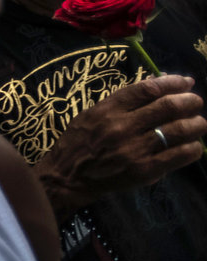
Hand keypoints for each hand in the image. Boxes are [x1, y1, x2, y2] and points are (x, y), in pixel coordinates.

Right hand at [35, 75, 204, 215]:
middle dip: (190, 102)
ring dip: (196, 124)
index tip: (185, 82)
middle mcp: (122, 127)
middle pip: (169, 106)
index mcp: (108, 110)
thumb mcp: (92, 114)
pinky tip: (193, 146)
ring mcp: (134, 149)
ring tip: (198, 124)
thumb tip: (157, 84)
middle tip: (195, 103)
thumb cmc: (78, 143)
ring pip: (179, 130)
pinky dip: (192, 148)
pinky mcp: (143, 170)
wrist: (66, 178)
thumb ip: (122, 102)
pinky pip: (178, 155)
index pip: (148, 89)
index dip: (173, 82)